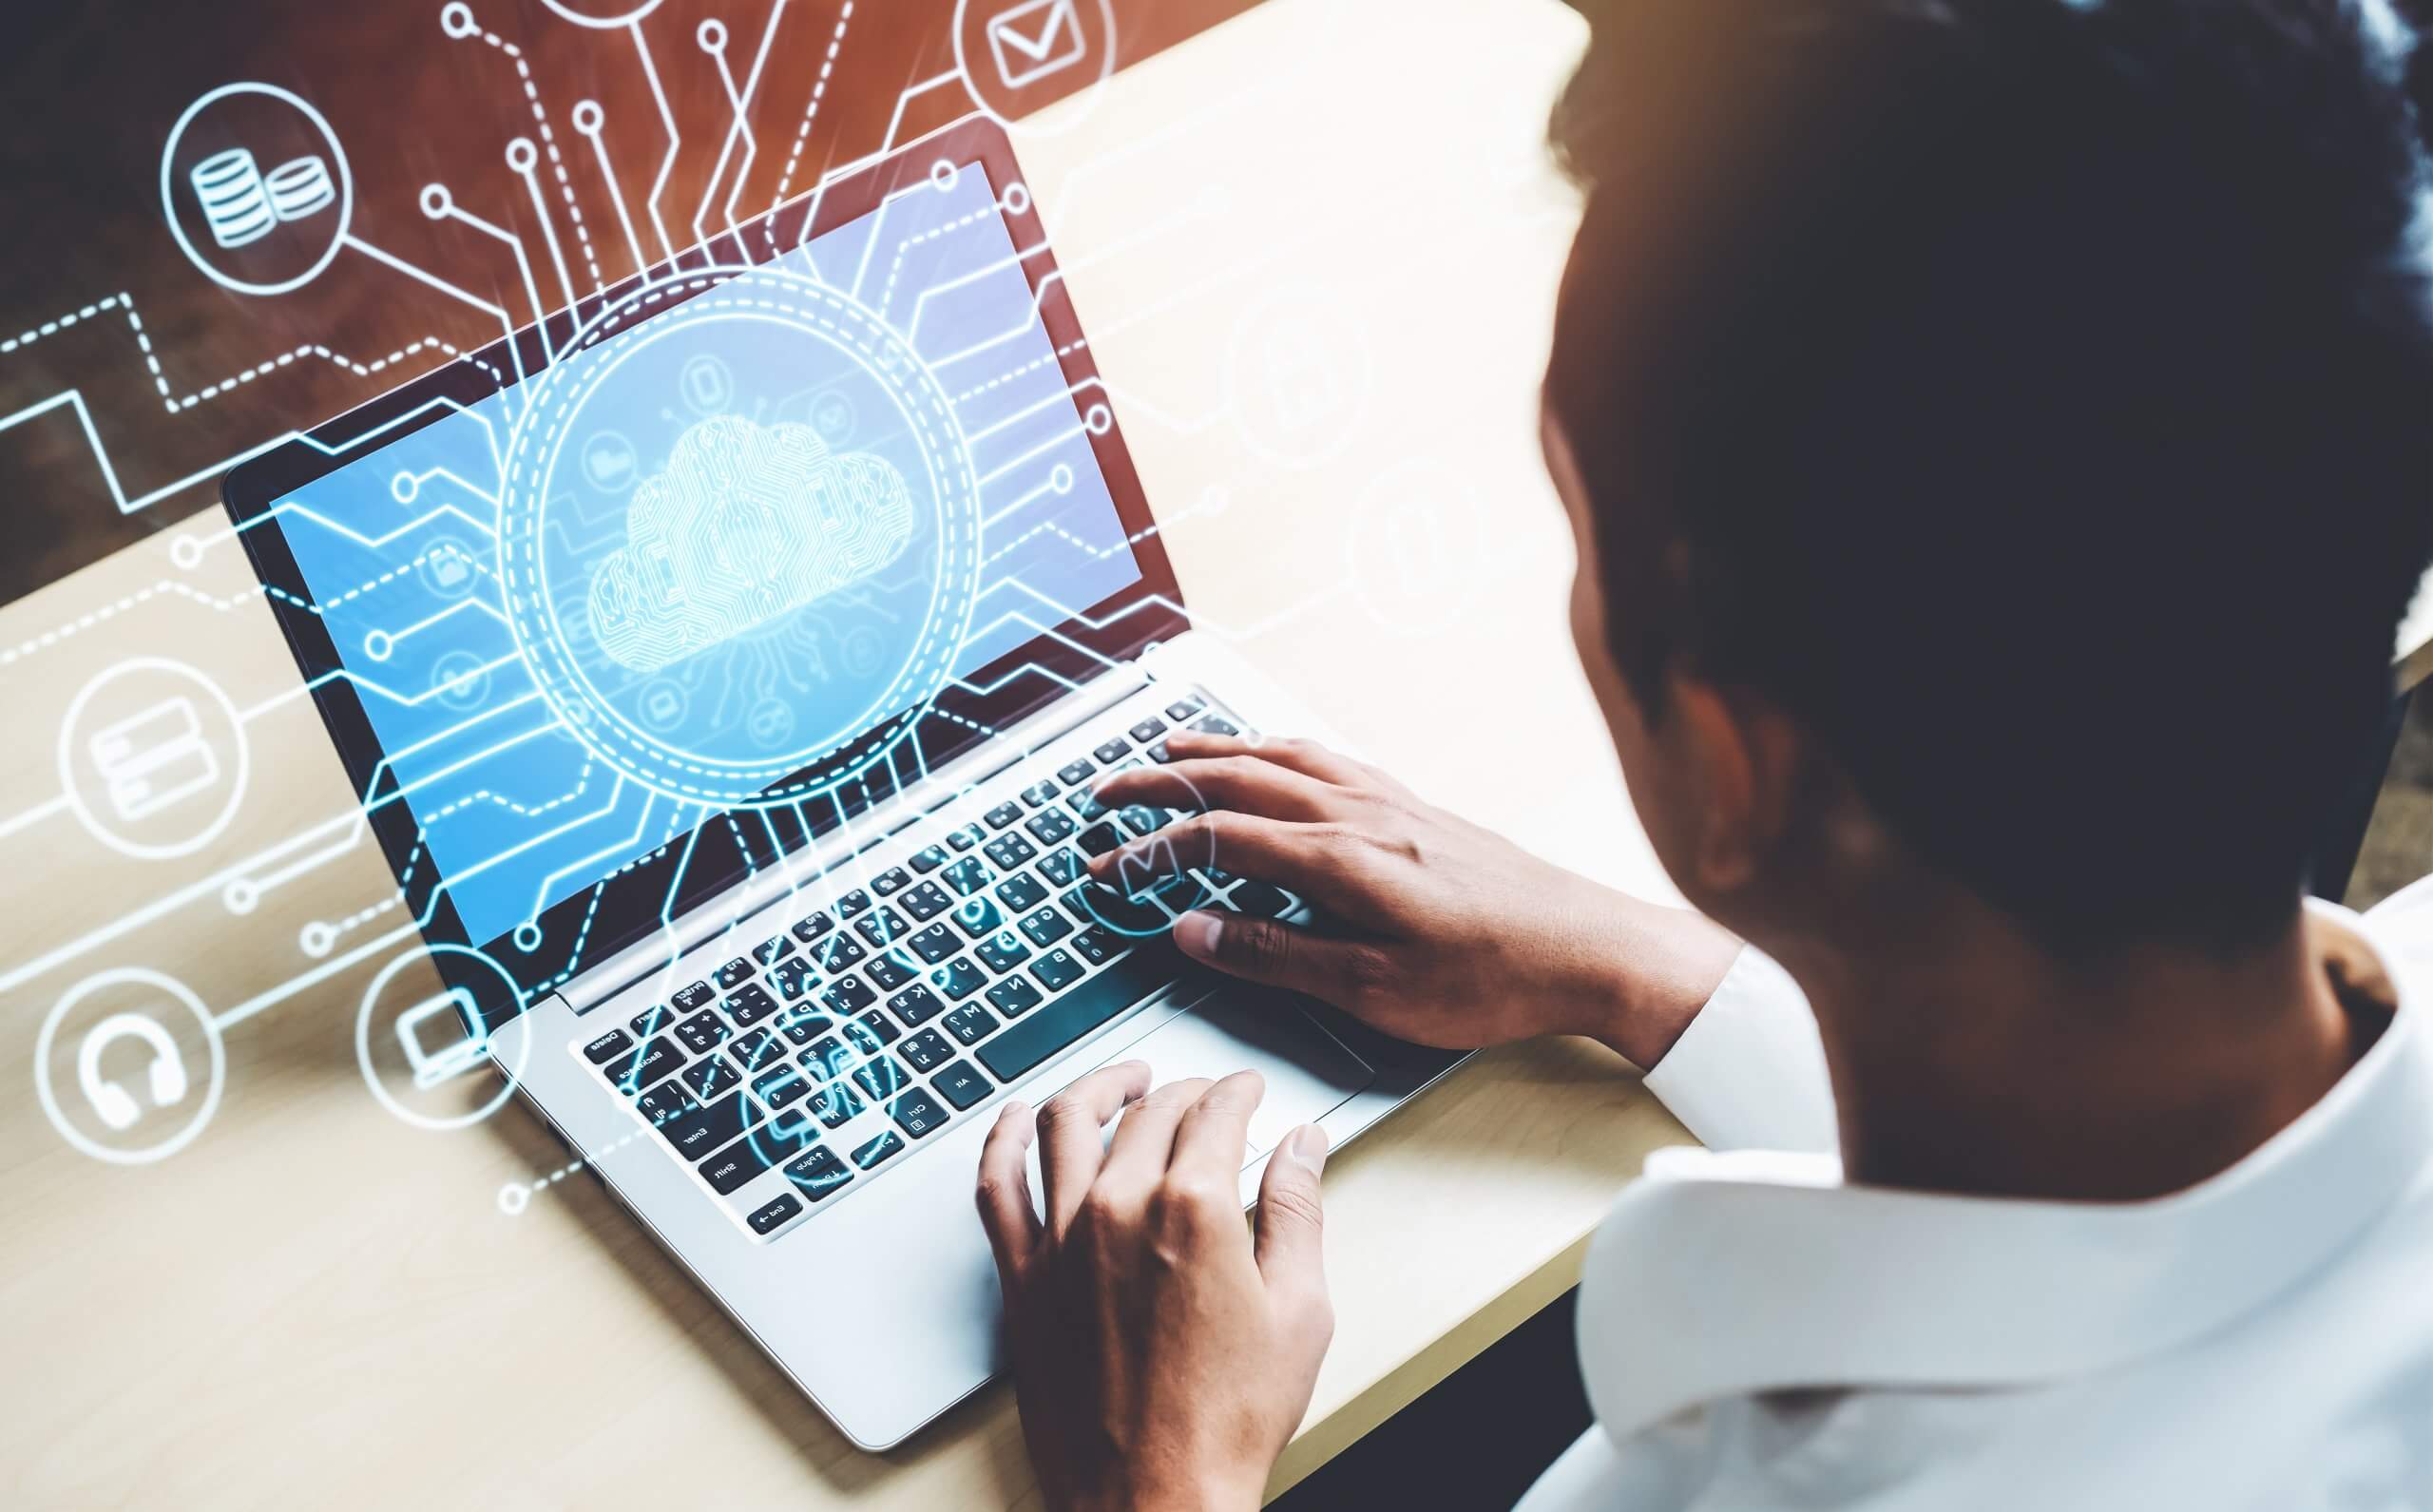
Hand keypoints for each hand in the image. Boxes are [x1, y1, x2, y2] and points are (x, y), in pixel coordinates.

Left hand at [977, 1064, 1332, 1511]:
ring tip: (1123, 1082)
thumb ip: (1298, 1212)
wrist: (1153, 1499)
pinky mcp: (1022, 1278)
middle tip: (1204, 1095)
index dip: (1238, 1091)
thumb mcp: (1299, 1312)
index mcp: (1194, 1210)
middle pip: (1149, 1112)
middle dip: (1184, 1090)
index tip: (1247, 1091)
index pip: (1216, 1112)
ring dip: (1099, 1087)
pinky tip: (1019, 1120)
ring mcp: (1060, 1240)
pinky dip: (1004, 1138)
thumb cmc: (1225, 1422)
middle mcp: (1119, 1209)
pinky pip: (997, 1185)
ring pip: (1065, 1123)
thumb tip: (1303, 1148)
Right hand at [1091, 731, 1741, 1065]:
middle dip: (1164, 779)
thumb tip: (1194, 930)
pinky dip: (1279, 748)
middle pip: (1240, 778)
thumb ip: (1277, 957)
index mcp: (1339, 860)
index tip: (1108, 871)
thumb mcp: (1375, 992)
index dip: (1151, 852)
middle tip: (1109, 790)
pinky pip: (1328, 758)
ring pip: (1285, 756)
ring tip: (1173, 747)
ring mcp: (1392, 803)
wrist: (1592, 947)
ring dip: (1219, 749)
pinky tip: (1277, 756)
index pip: (1219, 838)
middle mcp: (1360, 815)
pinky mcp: (1419, 807)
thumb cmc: (1493, 980)